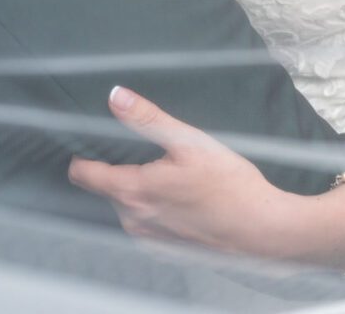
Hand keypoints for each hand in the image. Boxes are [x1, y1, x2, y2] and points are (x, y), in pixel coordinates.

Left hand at [67, 86, 305, 257]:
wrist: (261, 229)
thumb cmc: (229, 184)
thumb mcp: (189, 141)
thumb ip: (148, 119)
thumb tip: (116, 96)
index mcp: (132, 190)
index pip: (84, 175)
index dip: (83, 156)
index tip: (91, 142)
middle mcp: (132, 219)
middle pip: (108, 189)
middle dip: (121, 169)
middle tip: (152, 153)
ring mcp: (148, 237)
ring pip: (127, 207)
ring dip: (139, 191)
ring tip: (173, 175)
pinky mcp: (165, 248)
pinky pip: (146, 224)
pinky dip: (156, 210)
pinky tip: (184, 199)